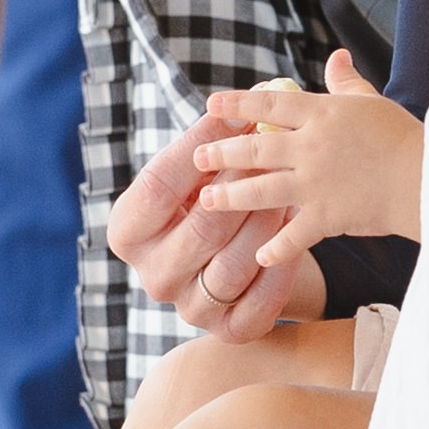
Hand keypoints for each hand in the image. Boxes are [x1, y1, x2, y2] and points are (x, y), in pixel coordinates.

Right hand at [107, 106, 327, 342]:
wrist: (234, 256)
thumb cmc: (207, 200)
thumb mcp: (197, 172)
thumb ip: (212, 140)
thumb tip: (255, 97)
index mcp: (128, 231)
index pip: (158, 185)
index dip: (200, 148)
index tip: (240, 116)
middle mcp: (152, 276)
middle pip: (200, 227)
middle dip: (242, 187)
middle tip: (275, 155)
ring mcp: (189, 309)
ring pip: (232, 265)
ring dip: (265, 224)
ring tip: (290, 192)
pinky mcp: (229, 331)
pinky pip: (261, 300)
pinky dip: (282, 265)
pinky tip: (300, 234)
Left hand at [194, 54, 424, 263]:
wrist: (427, 176)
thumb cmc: (403, 135)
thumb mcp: (372, 101)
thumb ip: (346, 82)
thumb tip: (336, 57)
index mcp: (323, 113)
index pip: (272, 103)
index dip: (239, 103)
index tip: (212, 104)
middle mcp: (313, 146)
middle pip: (257, 147)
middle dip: (223, 151)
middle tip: (198, 157)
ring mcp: (317, 183)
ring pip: (263, 189)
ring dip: (232, 195)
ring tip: (208, 199)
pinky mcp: (328, 216)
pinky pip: (294, 235)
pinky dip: (277, 247)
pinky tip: (260, 255)